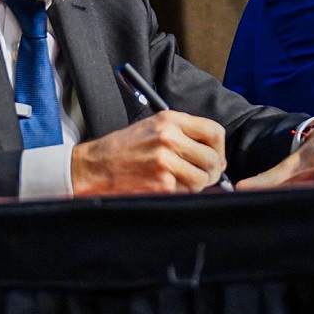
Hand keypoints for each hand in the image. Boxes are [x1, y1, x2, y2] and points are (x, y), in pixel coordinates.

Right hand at [70, 111, 225, 194]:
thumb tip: (216, 156)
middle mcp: (170, 137)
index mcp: (170, 120)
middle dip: (212, 171)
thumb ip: (185, 134)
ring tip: (182, 182)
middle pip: (213, 158)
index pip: (215, 131)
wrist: (94, 166)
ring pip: (202, 178)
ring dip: (197, 185)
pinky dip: (180, 193)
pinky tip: (165, 187)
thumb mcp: (154, 127)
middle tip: (203, 176)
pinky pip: (186, 192)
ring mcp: (165, 161)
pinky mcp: (160, 183)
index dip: (219, 149)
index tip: (216, 157)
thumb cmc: (124, 148)